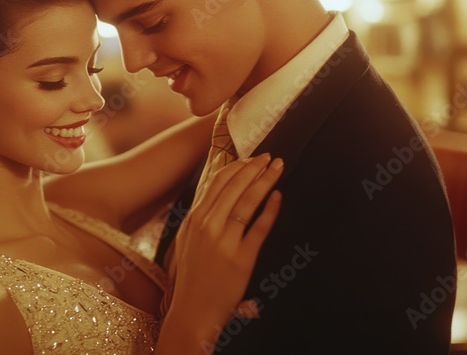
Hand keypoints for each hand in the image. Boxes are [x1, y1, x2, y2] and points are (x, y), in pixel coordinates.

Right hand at [164, 154, 282, 340]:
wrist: (192, 311)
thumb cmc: (192, 276)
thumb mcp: (188, 240)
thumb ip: (201, 217)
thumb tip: (216, 193)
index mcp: (194, 219)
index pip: (217, 182)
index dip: (237, 166)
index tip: (252, 158)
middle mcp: (207, 226)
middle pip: (234, 186)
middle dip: (255, 167)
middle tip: (271, 156)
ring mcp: (224, 242)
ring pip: (247, 201)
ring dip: (265, 180)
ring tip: (278, 168)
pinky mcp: (241, 259)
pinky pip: (259, 228)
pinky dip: (270, 210)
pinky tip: (278, 197)